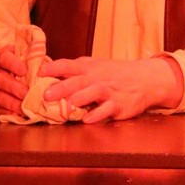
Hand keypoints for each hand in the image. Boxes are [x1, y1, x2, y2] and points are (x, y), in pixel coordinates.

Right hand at [0, 46, 28, 117]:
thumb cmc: (7, 67)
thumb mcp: (15, 57)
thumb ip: (29, 59)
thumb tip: (44, 62)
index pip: (4, 59)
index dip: (13, 64)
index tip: (24, 70)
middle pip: (0, 79)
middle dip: (15, 88)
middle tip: (27, 94)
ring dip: (13, 104)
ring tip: (26, 108)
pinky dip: (8, 113)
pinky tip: (18, 115)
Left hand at [37, 55, 183, 122]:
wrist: (145, 79)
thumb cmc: (113, 73)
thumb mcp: (94, 66)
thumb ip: (73, 70)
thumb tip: (45, 73)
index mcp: (88, 68)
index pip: (68, 65)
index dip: (53, 68)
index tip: (39, 73)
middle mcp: (97, 78)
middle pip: (78, 81)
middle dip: (61, 88)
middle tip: (45, 95)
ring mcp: (109, 91)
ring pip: (93, 93)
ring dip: (79, 99)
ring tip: (66, 106)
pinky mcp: (119, 105)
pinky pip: (108, 109)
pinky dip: (98, 114)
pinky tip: (87, 119)